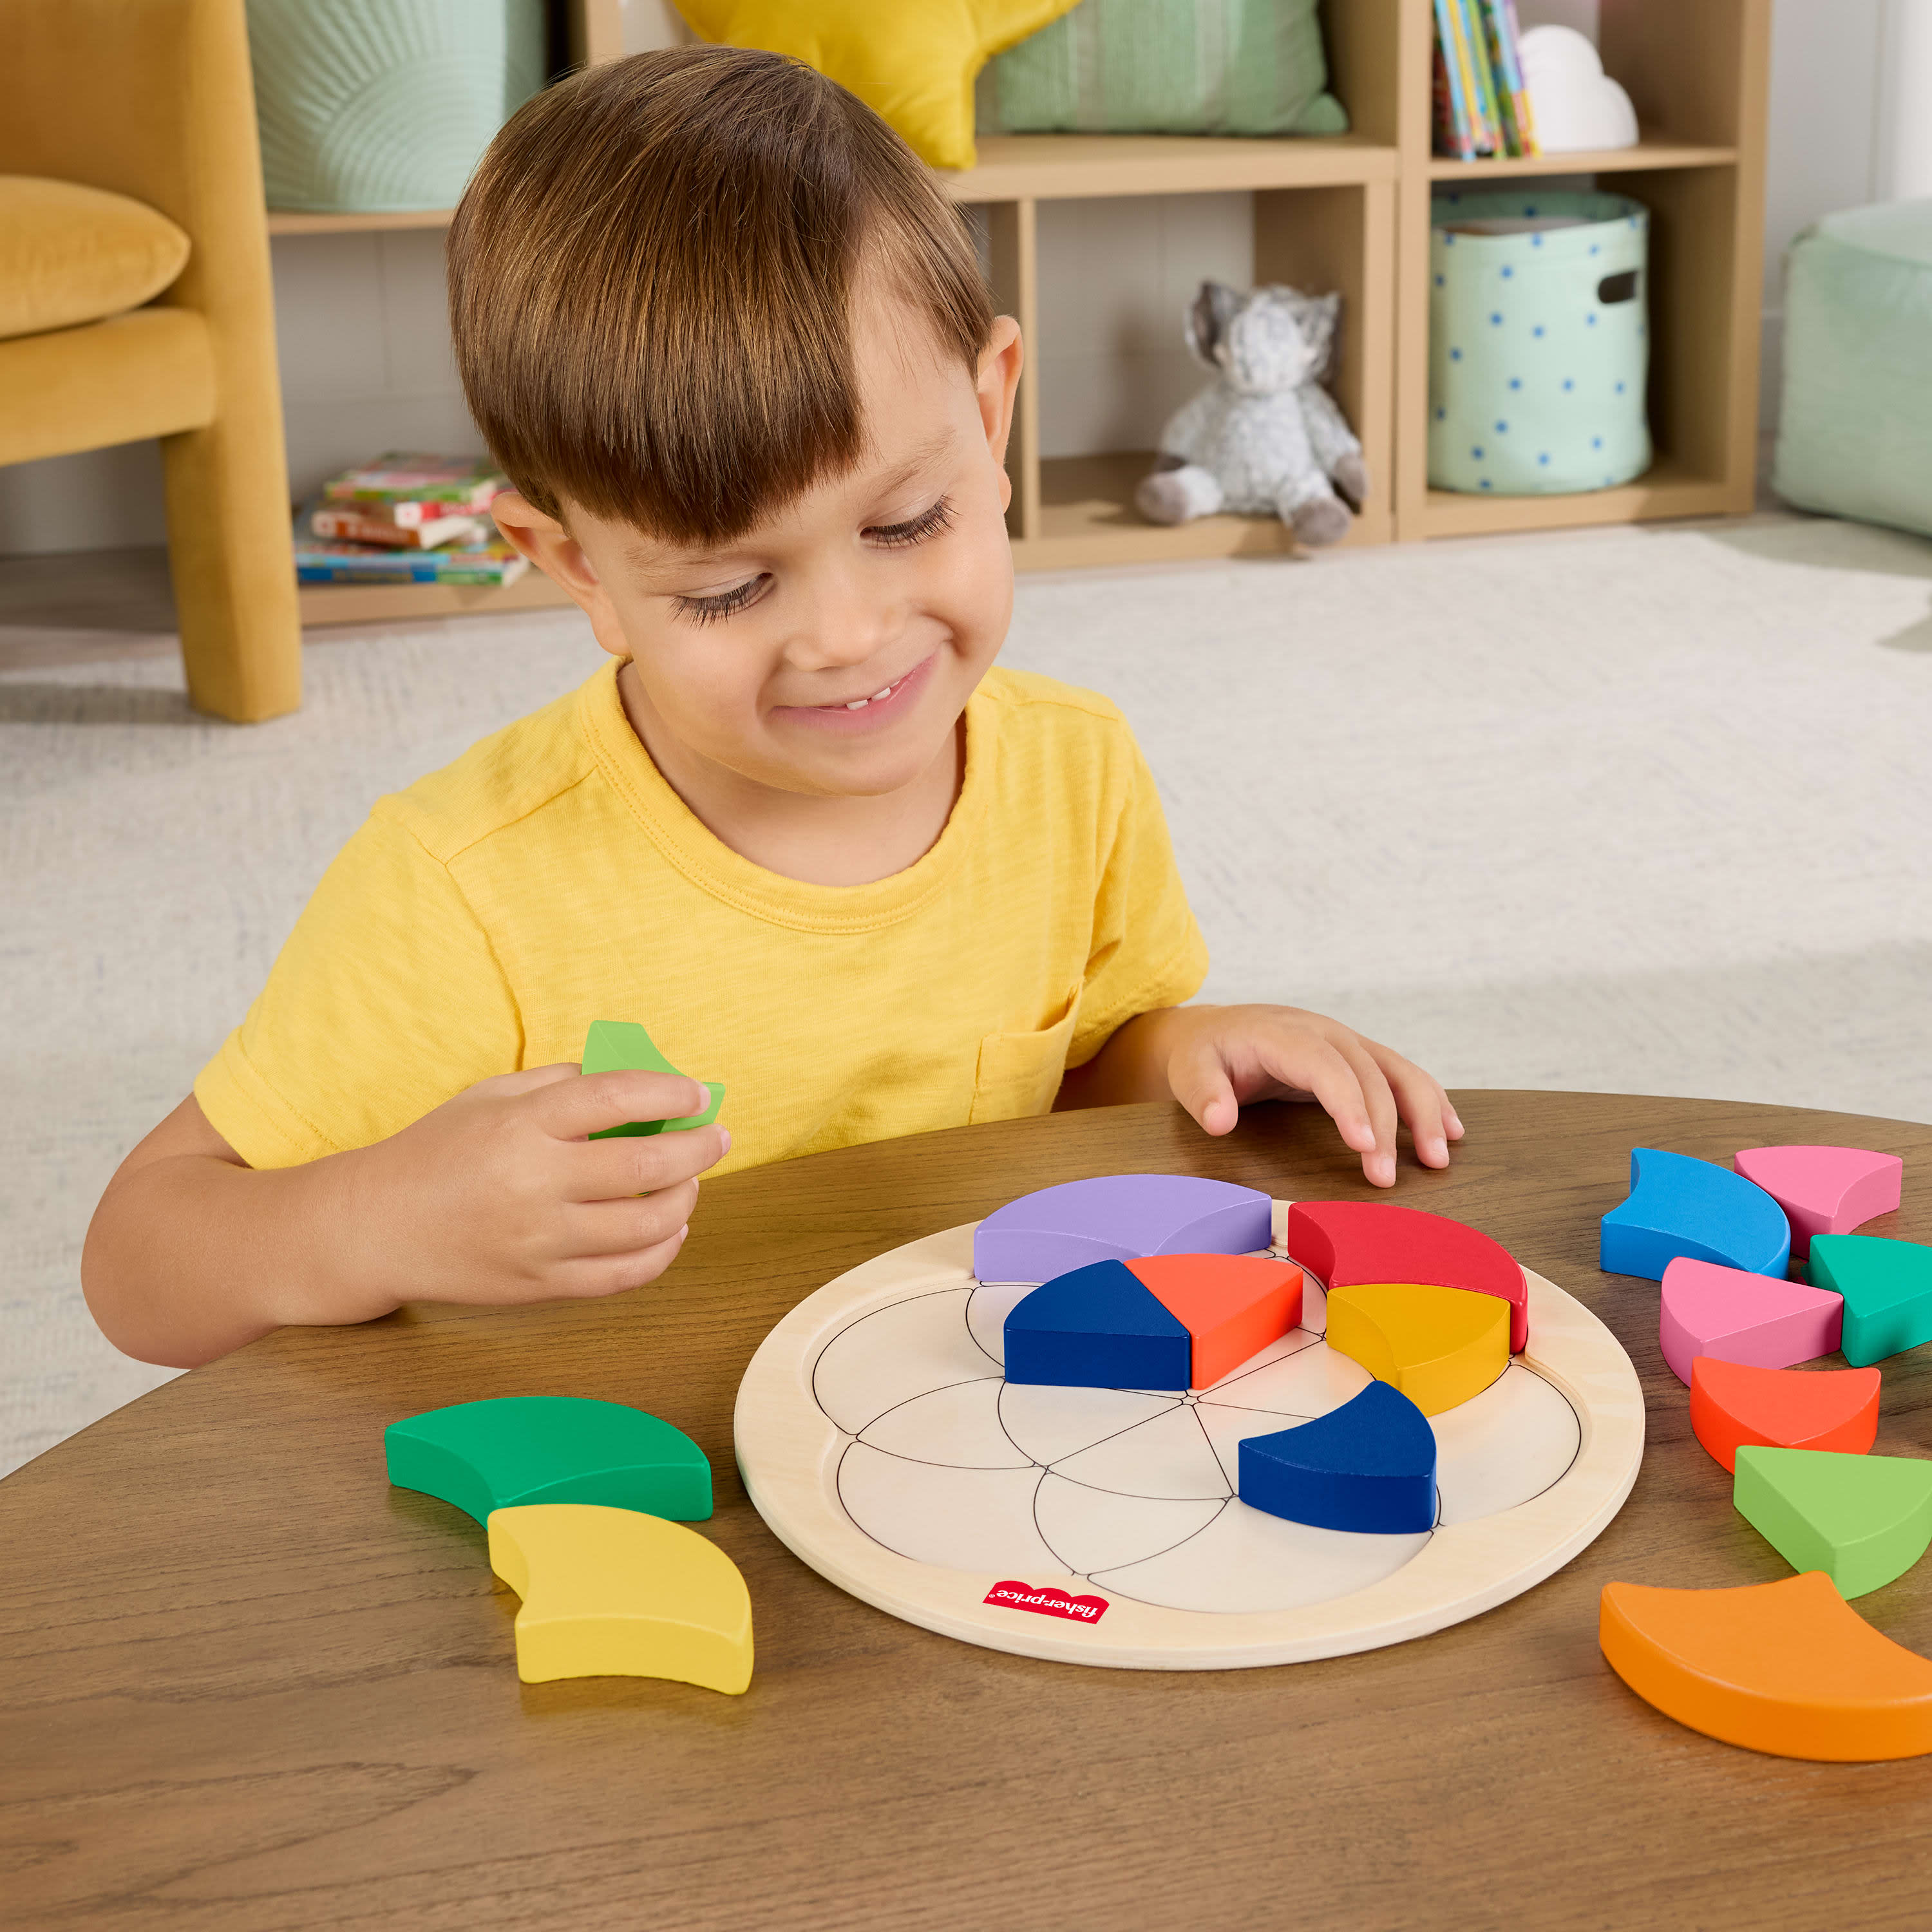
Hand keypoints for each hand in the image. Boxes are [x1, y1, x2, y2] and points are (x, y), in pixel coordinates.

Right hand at [332, 1063, 729, 1313]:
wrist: (377, 1228)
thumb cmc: (438, 1151)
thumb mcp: (489, 1096)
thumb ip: (560, 1082)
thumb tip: (633, 1078)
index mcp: (521, 1125)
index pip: (614, 1098)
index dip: (669, 1092)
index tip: (697, 1093)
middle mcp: (534, 1183)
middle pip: (644, 1164)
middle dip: (698, 1147)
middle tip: (716, 1137)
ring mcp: (539, 1241)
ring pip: (647, 1224)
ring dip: (686, 1199)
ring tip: (690, 1182)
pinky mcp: (541, 1285)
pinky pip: (624, 1274)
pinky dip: (663, 1251)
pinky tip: (672, 1229)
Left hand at [1159, 1005, 1461, 1187]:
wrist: (1216, 1030)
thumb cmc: (1205, 1054)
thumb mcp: (1189, 1069)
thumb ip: (1203, 1093)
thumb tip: (1221, 1121)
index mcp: (1284, 1035)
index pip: (1325, 1066)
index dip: (1348, 1104)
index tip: (1363, 1146)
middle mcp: (1324, 1033)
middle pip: (1368, 1074)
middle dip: (1385, 1126)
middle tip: (1385, 1179)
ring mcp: (1346, 1042)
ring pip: (1397, 1070)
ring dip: (1423, 1112)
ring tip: (1437, 1159)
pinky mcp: (1358, 1056)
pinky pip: (1401, 1073)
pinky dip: (1429, 1100)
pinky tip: (1451, 1130)